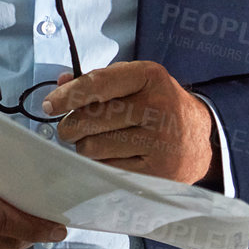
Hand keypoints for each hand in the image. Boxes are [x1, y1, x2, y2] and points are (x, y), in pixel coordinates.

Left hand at [43, 62, 214, 184]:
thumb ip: (98, 81)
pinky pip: (107, 169)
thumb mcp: (136, 83)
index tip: (49, 105)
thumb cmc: (158, 106)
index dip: (67, 95)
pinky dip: (100, 164)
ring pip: (93, 147)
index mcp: (150, 76)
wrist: (200, 140)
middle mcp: (157, 106)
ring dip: (85, 147)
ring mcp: (159, 141)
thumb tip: (60, 83)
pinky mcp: (157, 171)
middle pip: (90, 119)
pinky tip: (111, 157)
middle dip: (71, 126)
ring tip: (96, 142)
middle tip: (70, 129)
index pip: (97, 84)